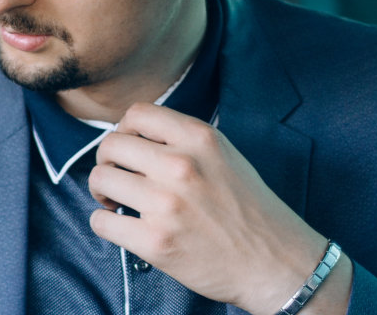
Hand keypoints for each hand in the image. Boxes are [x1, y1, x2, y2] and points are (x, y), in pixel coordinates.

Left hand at [86, 103, 330, 312]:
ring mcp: (166, 205)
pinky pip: (100, 222)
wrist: (276, 264)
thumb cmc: (250, 211)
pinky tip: (122, 226)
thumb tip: (133, 136)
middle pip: (111, 145)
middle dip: (107, 161)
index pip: (136, 113)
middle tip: (118, 179)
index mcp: (200, 139)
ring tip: (118, 203)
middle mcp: (181, 166)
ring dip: (103, 192)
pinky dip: (104, 223)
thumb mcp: (225, 156)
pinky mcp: (155, 242)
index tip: (128, 149)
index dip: (123, 130)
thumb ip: (182, 141)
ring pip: (101, 179)